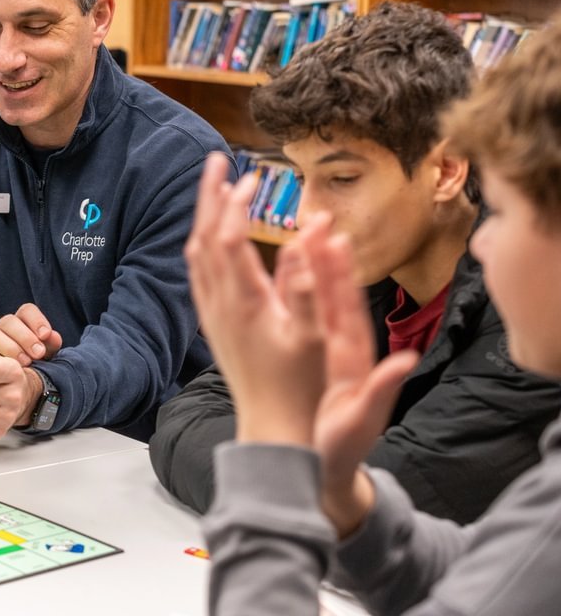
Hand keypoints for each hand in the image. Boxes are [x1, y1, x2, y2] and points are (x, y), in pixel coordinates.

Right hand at [0, 304, 62, 365]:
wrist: (13, 383)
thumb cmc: (33, 364)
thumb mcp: (46, 355)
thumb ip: (50, 345)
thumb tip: (54, 336)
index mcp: (22, 322)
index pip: (26, 310)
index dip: (36, 320)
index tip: (46, 335)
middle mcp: (4, 327)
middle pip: (9, 320)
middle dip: (26, 337)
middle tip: (39, 353)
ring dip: (11, 348)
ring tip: (26, 363)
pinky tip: (9, 369)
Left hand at [184, 153, 327, 445]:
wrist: (272, 428)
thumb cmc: (301, 386)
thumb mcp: (315, 336)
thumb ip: (310, 283)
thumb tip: (311, 234)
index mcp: (244, 302)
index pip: (229, 238)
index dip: (237, 203)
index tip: (252, 176)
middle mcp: (219, 304)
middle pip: (203, 237)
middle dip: (210, 196)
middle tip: (217, 160)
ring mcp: (212, 314)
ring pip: (195, 254)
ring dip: (203, 216)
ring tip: (213, 188)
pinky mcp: (212, 324)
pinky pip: (197, 273)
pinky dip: (201, 243)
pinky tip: (210, 237)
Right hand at [307, 234, 418, 535]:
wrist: (329, 469)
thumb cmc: (342, 451)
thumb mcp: (362, 422)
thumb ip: (382, 391)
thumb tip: (404, 361)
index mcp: (353, 361)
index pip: (347, 310)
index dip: (341, 275)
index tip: (335, 241)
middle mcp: (344, 349)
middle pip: (335, 296)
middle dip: (327, 258)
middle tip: (319, 222)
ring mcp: (329, 351)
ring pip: (320, 303)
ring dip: (313, 268)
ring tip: (305, 233)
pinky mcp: (314, 357)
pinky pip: (305, 318)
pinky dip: (297, 292)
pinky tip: (287, 269)